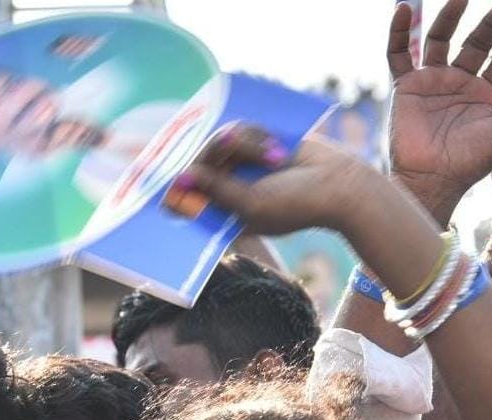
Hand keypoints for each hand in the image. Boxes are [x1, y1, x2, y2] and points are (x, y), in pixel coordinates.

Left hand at [167, 124, 367, 235]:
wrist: (336, 182)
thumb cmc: (294, 204)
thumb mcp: (249, 203)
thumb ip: (215, 190)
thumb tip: (181, 179)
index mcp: (224, 216)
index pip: (188, 205)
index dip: (172, 194)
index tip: (155, 186)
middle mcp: (228, 191)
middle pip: (198, 167)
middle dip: (214, 156)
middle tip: (229, 149)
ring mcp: (240, 168)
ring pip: (217, 144)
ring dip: (244, 145)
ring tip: (274, 157)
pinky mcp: (254, 146)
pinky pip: (238, 130)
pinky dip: (256, 137)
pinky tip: (278, 150)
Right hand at [387, 0, 491, 224]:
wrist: (431, 180)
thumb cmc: (467, 164)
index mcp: (483, 94)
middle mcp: (458, 84)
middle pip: (474, 43)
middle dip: (488, 25)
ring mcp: (431, 83)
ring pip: (439, 40)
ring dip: (450, 17)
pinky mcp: (406, 87)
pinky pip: (399, 54)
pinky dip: (399, 32)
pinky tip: (404, 10)